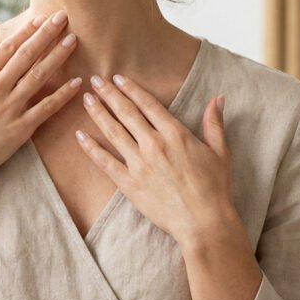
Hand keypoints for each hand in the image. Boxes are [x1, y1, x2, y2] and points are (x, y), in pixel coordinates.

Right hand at [0, 11, 81, 190]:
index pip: (6, 48)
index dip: (25, 31)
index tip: (39, 19)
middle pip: (26, 55)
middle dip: (46, 34)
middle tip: (63, 17)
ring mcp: (9, 108)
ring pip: (39, 75)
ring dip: (58, 56)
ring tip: (73, 40)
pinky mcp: (20, 130)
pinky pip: (46, 108)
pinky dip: (63, 95)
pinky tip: (77, 82)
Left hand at [74, 74, 237, 246]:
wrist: (204, 222)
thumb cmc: (215, 188)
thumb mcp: (220, 152)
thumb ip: (214, 123)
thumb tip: (218, 98)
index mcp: (175, 133)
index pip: (148, 104)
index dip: (131, 88)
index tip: (118, 77)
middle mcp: (154, 144)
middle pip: (126, 113)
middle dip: (109, 94)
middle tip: (94, 80)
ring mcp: (139, 164)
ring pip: (113, 132)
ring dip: (98, 113)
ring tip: (86, 99)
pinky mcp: (129, 184)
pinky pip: (105, 162)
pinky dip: (90, 148)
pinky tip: (79, 136)